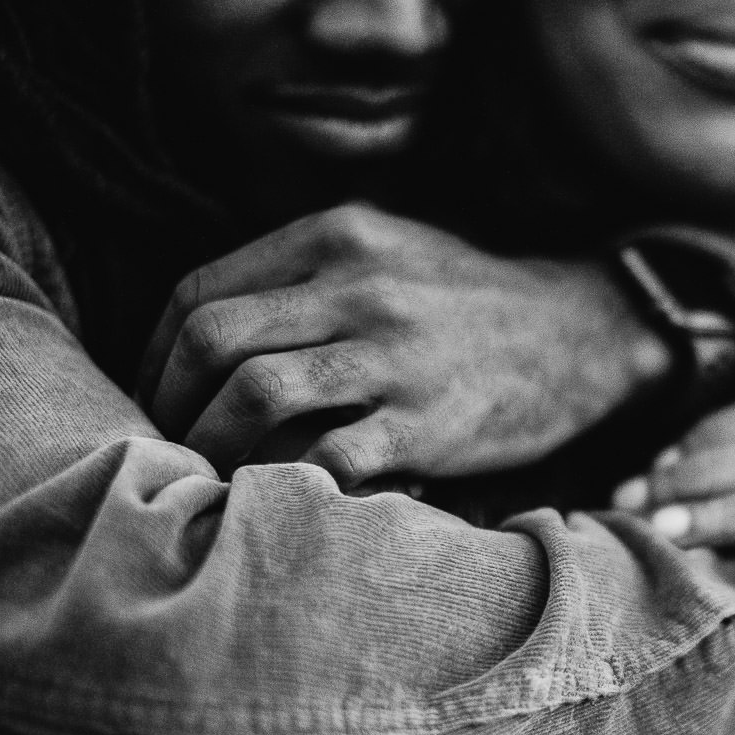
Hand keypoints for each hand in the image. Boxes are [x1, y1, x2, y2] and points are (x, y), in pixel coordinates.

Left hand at [135, 204, 670, 484]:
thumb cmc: (466, 301)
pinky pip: (327, 460)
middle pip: (213, 341)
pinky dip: (287, 485)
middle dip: (169, 404)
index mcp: (337, 234)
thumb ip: (303, 272)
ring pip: (255, 395)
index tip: (154, 398)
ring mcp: (395, 356)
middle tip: (165, 445)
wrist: (580, 335)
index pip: (201, 290)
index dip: (154, 354)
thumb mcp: (387, 247)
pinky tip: (279, 499)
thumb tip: (200, 335)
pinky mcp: (426, 423)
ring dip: (212, 446)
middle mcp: (359, 285)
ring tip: (208, 476)